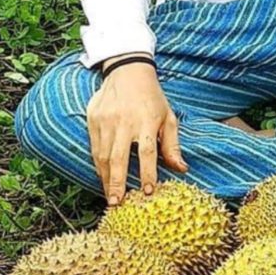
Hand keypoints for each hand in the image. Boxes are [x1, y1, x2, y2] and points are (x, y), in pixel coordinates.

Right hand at [87, 57, 187, 204]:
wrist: (126, 70)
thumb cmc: (152, 98)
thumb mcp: (167, 118)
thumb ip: (172, 145)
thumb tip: (182, 169)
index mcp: (146, 121)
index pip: (147, 152)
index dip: (147, 172)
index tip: (147, 191)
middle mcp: (124, 121)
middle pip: (118, 157)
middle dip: (117, 183)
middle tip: (117, 203)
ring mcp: (106, 120)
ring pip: (103, 155)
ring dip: (105, 179)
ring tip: (110, 197)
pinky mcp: (93, 119)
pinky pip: (94, 147)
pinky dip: (98, 165)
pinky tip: (103, 178)